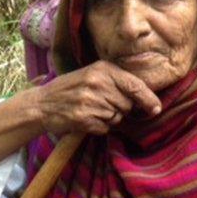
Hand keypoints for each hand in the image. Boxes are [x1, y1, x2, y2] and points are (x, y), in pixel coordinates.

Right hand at [34, 61, 161, 135]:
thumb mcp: (93, 74)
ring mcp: (91, 101)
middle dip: (121, 108)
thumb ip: (117, 81)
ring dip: (109, 118)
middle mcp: (98, 83)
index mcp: (103, 69)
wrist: (40, 104)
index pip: (135, 85)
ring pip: (117, 117)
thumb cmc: (71, 89)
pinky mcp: (84, 118)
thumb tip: (147, 96)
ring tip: (92, 110)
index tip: (156, 108)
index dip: (149, 99)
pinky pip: (105, 128)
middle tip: (102, 104)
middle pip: (128, 104)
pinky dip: (99, 127)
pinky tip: (86, 118)